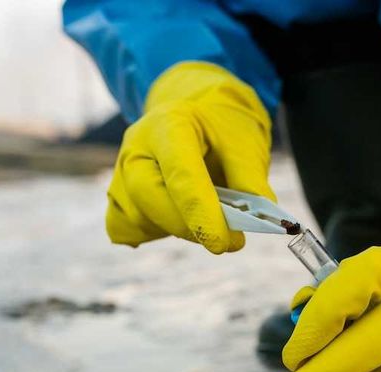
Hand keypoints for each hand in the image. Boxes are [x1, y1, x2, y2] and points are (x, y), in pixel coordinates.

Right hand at [106, 62, 274, 253]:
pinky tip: (182, 222)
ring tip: (209, 218)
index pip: (181, 176)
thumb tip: (261, 219)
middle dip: (190, 228)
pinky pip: (127, 230)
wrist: (198, 119)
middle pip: (150, 199)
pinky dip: (158, 232)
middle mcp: (136, 149)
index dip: (202, 214)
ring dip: (179, 230)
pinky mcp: (119, 198)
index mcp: (168, 125)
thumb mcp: (245, 142)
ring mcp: (121, 174)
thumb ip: (251, 180)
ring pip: (141, 219)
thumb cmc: (221, 129)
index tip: (223, 243)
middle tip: (228, 241)